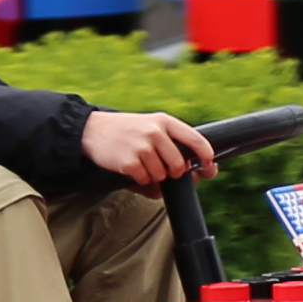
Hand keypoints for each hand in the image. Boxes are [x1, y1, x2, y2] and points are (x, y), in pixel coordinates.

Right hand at [83, 108, 219, 185]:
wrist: (93, 129)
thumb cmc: (128, 131)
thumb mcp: (151, 127)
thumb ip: (173, 144)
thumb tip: (195, 173)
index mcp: (165, 122)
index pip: (195, 139)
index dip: (206, 155)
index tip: (209, 165)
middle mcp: (155, 132)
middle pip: (179, 165)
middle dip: (174, 173)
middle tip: (163, 168)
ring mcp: (141, 146)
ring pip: (161, 176)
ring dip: (153, 175)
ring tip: (141, 163)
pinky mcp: (129, 161)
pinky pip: (145, 180)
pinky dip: (140, 178)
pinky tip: (131, 167)